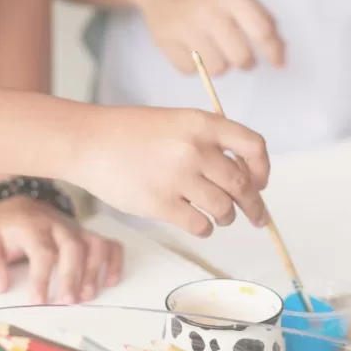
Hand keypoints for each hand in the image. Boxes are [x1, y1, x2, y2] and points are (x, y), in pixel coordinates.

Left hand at [0, 195, 122, 304]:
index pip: (42, 251)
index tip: (37, 300)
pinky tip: (111, 282)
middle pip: (73, 247)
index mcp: (32, 227)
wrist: (20, 205)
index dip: (42, 277)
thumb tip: (0, 287)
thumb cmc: (4, 229)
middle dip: (72, 275)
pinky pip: (109, 244)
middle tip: (68, 301)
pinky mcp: (87, 235)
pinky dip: (115, 261)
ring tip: (87, 296)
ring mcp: (76, 229)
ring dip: (94, 271)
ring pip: (95, 245)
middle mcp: (58, 226)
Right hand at [71, 105, 270, 236]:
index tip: (260, 183)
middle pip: (242, 185)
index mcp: (202, 123)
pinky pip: (200, 225)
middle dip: (254, 205)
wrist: (88, 142)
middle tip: (257, 217)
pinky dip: (205, 228)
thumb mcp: (176, 122)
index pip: (253, 146)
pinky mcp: (160, 204)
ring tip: (220, 216)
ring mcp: (177, 177)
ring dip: (226, 217)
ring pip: (224, 208)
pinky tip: (198, 222)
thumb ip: (209, 143)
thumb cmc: (131, 133)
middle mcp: (194, 149)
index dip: (262, 169)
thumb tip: (244, 179)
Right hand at [132, 0, 285, 75]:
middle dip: (246, 62)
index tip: (278, 63)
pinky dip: (196, 67)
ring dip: (222, 65)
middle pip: (241, 56)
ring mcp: (184, 27)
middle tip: (242, 58)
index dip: (274, 51)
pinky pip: (190, 71)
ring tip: (216, 53)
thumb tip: (278, 49)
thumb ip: (253, 13)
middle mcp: (207, 11)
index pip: (261, 30)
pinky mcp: (164, 41)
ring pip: (217, 68)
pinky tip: (195, 52)